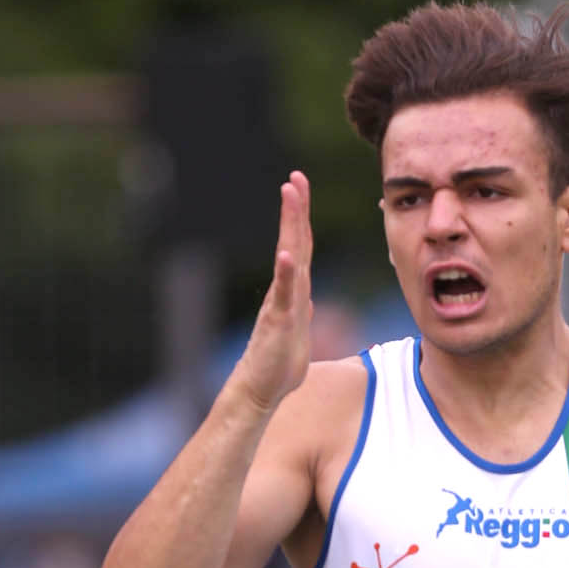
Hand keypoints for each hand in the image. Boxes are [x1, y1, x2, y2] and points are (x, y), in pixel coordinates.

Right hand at [233, 173, 313, 417]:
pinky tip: (287, 254)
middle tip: (295, 177)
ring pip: (289, 256)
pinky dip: (286, 272)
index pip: (301, 247)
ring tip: (289, 195)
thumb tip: (307, 302)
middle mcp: (287, 290)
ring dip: (290, 225)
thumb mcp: (298, 333)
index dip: (302, 219)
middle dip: (296, 208)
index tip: (300, 189)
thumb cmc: (278, 365)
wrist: (261, 390)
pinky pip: (283, 293)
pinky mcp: (277, 320)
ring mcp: (281, 302)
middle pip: (294, 241)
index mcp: (294, 291)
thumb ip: (301, 313)